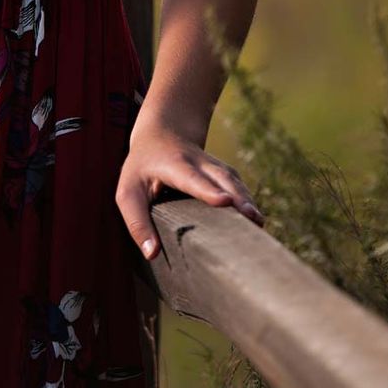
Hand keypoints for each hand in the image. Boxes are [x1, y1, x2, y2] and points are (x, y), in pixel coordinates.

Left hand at [115, 123, 265, 259]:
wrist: (162, 133)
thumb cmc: (141, 168)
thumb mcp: (127, 191)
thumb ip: (137, 221)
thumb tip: (152, 254)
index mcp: (174, 165)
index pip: (193, 178)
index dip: (209, 190)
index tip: (225, 202)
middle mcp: (199, 162)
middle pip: (223, 178)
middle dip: (239, 197)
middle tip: (254, 220)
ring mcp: (215, 166)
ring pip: (235, 182)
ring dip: (248, 202)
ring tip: (260, 226)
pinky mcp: (225, 175)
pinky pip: (240, 187)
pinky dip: (249, 203)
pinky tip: (257, 224)